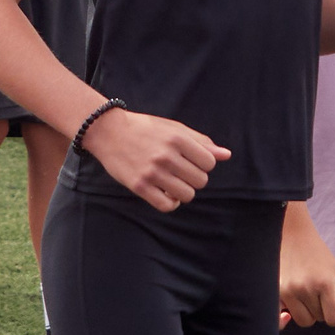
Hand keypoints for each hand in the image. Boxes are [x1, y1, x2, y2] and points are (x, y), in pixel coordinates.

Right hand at [85, 107, 227, 210]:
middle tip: (181, 173)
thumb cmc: (145, 129)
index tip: (192, 162)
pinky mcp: (139, 186)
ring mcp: (152, 172)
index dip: (204, 165)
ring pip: (187, 195)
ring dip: (184, 192)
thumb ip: (201, 142)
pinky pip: (167, 206)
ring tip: (174, 184)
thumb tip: (226, 155)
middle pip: (200, 181)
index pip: (209, 163)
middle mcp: (166, 155)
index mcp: (177, 139)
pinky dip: (171, 203)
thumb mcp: (174, 129)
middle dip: (194, 179)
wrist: (108, 131)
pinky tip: (167, 195)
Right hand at [279, 213, 334, 326]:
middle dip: (320, 309)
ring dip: (306, 311)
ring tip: (304, 294)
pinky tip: (286, 313)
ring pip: (302, 320)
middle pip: (318, 319)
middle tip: (317, 290)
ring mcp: (287, 291)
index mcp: (324, 283)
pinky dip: (284, 319)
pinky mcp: (274, 292)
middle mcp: (304, 289)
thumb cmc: (316, 253)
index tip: (332, 302)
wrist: (291, 234)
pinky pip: (278, 320)